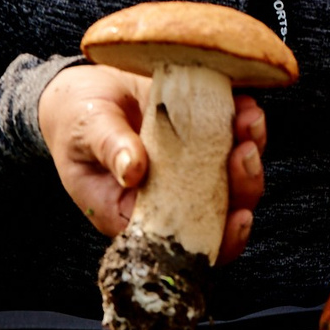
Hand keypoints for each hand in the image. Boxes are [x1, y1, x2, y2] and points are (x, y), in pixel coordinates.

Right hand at [37, 63, 266, 262]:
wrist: (86, 87)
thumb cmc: (77, 120)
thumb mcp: (87, 131)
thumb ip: (109, 149)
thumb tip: (133, 171)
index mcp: (138, 214)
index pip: (184, 242)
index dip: (218, 238)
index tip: (238, 217)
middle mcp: (172, 197)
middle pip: (221, 212)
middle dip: (243, 188)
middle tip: (244, 153)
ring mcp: (193, 169)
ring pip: (235, 177)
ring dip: (251, 153)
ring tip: (248, 120)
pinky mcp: (204, 137)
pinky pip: (234, 138)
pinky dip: (245, 124)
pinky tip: (245, 105)